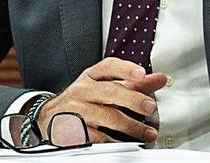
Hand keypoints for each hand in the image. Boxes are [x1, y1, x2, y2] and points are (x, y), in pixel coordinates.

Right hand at [38, 57, 164, 143]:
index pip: (109, 66)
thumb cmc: (84, 99)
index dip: (126, 69)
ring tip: (147, 132)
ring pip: (106, 116)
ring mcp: (76, 109)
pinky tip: (125, 142)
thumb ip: (133, 83)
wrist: (49, 117)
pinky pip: (96, 135)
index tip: (142, 74)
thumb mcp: (105, 86)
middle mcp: (83, 89)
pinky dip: (113, 140)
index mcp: (92, 76)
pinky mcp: (73, 129)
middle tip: (150, 107)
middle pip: (110, 91)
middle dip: (133, 99)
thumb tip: (160, 79)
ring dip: (131, 125)